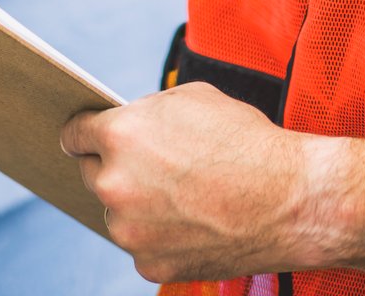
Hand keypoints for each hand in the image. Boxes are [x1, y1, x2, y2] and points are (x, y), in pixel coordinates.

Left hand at [59, 83, 349, 283]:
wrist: (291, 200)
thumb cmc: (248, 143)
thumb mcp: (191, 98)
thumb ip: (146, 113)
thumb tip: (128, 125)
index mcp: (120, 135)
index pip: (73, 135)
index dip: (83, 134)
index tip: (86, 139)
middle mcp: (115, 184)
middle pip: (93, 175)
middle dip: (116, 168)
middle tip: (152, 167)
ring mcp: (131, 231)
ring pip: (119, 214)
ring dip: (138, 205)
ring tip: (184, 196)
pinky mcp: (150, 265)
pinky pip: (142, 246)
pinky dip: (160, 237)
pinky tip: (193, 222)